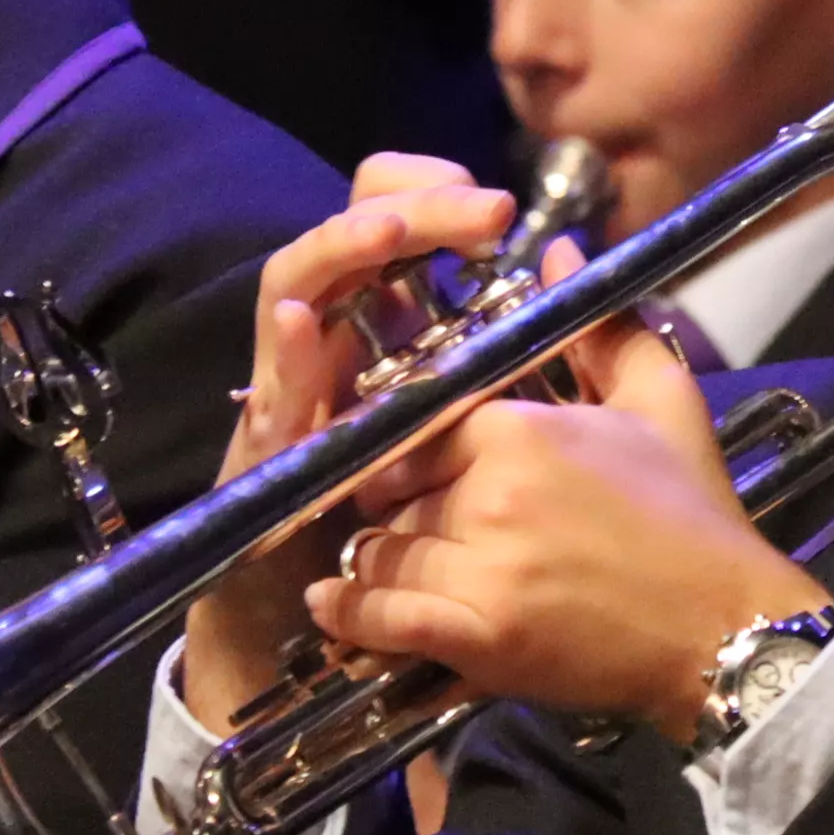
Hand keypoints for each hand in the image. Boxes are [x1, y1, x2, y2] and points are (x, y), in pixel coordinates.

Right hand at [182, 156, 519, 719]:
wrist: (327, 637)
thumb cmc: (437, 549)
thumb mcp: (520, 447)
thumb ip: (559, 357)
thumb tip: (568, 264)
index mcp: (400, 335)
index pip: (400, 228)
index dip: (432, 197)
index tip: (498, 201)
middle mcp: (342, 346)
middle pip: (352, 242)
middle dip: (401, 210)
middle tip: (471, 208)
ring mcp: (295, 388)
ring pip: (297, 287)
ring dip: (340, 251)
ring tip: (387, 231)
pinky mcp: (264, 446)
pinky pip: (270, 390)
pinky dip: (283, 353)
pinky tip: (302, 320)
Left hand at [303, 319, 824, 740]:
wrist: (728, 628)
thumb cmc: (695, 513)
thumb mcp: (663, 401)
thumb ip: (602, 326)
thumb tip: (560, 249)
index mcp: (520, 430)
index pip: (418, 423)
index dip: (409, 445)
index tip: (409, 462)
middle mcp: (490, 494)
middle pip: (391, 489)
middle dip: (393, 501)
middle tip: (409, 516)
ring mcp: (482, 571)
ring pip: (381, 550)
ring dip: (379, 558)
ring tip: (387, 564)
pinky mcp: (481, 639)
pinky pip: (384, 618)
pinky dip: (351, 613)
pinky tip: (333, 602)